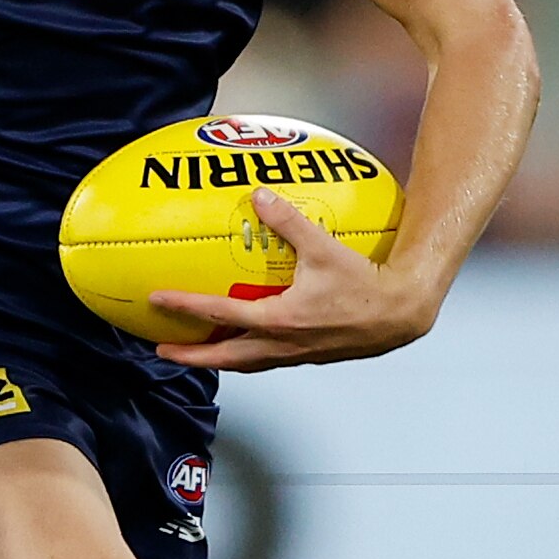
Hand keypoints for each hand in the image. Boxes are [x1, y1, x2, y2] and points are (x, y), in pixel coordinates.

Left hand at [151, 189, 438, 371]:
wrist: (401, 314)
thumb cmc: (366, 283)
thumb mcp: (324, 247)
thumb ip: (289, 221)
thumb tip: (260, 196)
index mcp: (280, 320)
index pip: (219, 315)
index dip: (185, 307)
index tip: (158, 300)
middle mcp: (282, 344)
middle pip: (224, 357)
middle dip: (190, 356)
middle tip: (162, 350)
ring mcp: (295, 354)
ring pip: (245, 363)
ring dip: (217, 359)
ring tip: (195, 353)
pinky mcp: (308, 355)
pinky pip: (266, 359)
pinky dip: (245, 355)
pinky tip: (243, 342)